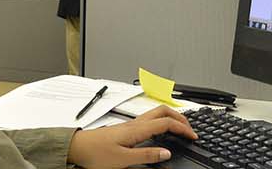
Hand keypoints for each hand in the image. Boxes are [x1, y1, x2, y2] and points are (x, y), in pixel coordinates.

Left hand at [67, 106, 197, 168]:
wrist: (78, 147)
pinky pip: (149, 119)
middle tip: (190, 129)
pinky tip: (161, 131)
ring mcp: (131, 124)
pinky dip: (161, 122)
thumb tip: (166, 153)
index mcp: (137, 129)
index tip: (193, 136)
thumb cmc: (96, 153)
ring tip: (180, 127)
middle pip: (163, 111)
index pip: (166, 123)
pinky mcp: (126, 128)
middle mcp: (135, 123)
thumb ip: (147, 155)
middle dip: (180, 118)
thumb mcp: (123, 159)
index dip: (183, 128)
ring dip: (171, 117)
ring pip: (156, 113)